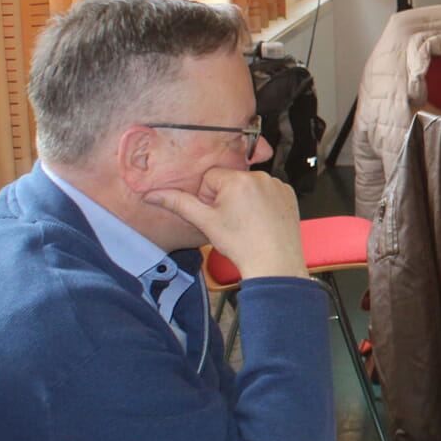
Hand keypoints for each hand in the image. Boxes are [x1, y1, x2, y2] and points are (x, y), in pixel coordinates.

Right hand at [144, 169, 308, 279]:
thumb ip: (178, 203)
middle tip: (233, 221)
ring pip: (249, 186)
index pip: (210, 177)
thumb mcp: (205, 222)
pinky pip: (267, 191)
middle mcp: (261, 177)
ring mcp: (277, 185)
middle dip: (226, 197)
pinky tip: (262, 220)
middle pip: (230, 180)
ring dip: (244, 199)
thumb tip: (151, 195)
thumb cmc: (241, 244)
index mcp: (238, 180)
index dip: (208, 197)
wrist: (274, 263)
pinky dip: (262, 202)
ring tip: (248, 222)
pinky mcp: (289, 194)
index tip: (217, 215)